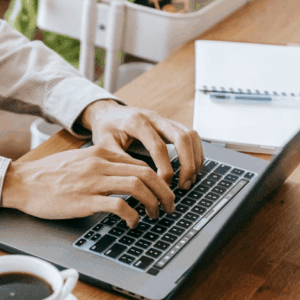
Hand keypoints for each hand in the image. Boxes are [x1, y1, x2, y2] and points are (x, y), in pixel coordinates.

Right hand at [0, 146, 174, 227]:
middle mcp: (99, 165)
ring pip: (137, 186)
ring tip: (156, 215)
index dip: (159, 179)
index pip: (141, 162)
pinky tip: (133, 223)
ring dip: (153, 203)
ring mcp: (92, 182)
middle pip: (146, 173)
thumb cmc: (47, 175)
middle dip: (164, 192)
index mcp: (100, 154)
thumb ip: (100, 164)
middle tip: (170, 206)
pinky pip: (118, 206)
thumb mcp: (78, 160)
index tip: (164, 192)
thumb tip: (123, 174)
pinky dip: (132, 216)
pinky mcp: (84, 201)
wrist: (21, 182)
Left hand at [79, 100, 203, 188]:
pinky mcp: (170, 124)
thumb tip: (139, 183)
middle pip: (182, 137)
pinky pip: (191, 136)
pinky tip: (190, 169)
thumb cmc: (105, 129)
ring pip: (191, 135)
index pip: (159, 147)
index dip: (165, 169)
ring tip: (189, 180)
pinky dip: (195, 153)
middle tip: (183, 185)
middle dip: (187, 164)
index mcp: (136, 122)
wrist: (106, 113)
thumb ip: (121, 161)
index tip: (163, 186)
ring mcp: (164, 119)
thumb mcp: (104, 145)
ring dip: (195, 159)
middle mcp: (154, 117)